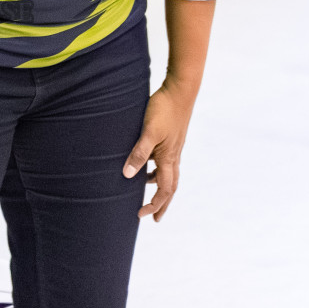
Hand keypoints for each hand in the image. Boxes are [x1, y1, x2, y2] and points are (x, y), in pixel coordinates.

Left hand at [124, 84, 196, 221]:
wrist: (180, 89)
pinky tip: (148, 164)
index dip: (154, 204)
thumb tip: (127, 176)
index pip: (164, 190)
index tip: (142, 215)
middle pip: (170, 187)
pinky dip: (158, 169)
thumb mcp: (148, 132)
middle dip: (162, 203)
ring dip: (160, 186)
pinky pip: (166, 161)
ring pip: (169, 174)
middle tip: (155, 217)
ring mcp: (174, 147)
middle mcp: (174, 156)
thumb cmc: (164, 109)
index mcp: (169, 158)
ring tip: (148, 191)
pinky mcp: (172, 138)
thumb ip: (138, 153)